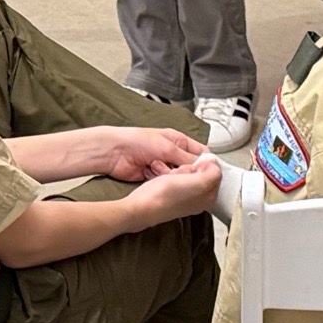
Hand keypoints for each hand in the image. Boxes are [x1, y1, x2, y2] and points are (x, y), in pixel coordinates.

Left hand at [92, 126, 209, 182]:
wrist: (115, 152)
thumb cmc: (138, 141)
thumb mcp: (167, 148)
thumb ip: (186, 158)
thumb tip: (204, 166)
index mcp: (177, 140)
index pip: (199, 152)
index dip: (205, 162)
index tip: (207, 171)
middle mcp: (171, 152)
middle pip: (188, 167)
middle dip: (184, 170)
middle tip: (177, 170)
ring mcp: (162, 165)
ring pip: (176, 176)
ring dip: (168, 174)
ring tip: (156, 166)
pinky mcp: (153, 176)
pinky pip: (164, 181)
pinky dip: (159, 179)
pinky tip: (150, 172)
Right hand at [124, 153, 222, 224]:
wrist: (143, 207)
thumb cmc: (165, 195)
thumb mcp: (196, 182)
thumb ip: (212, 174)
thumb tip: (215, 166)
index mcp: (210, 197)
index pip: (215, 171)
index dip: (202, 164)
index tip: (192, 167)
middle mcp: (201, 199)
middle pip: (200, 172)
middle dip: (189, 167)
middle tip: (179, 172)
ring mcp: (187, 199)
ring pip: (187, 174)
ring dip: (178, 170)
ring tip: (170, 175)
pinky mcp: (174, 197)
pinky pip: (176, 178)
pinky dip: (170, 175)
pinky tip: (164, 179)